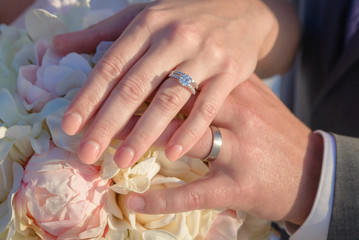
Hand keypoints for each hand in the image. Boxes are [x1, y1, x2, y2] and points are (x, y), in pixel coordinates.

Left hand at [53, 0, 297, 167]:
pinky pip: (208, 106)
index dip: (88, 97)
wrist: (242, 7)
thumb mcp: (144, 14)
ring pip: (169, 100)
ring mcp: (205, 55)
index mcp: (148, 24)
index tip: (69, 126)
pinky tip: (171, 154)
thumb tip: (56, 47)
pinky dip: (189, 131)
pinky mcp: (231, 71)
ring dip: (144, 133)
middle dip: (108, 123)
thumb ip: (101, 32)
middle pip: (135, 86)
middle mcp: (175, 38)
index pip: (111, 65)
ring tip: (122, 160)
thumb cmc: (186, 15)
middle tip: (87, 153)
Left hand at [123, 75, 323, 226]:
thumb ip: (216, 91)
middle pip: (180, 104)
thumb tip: (178, 83)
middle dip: (138, 109)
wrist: (312, 170)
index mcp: (237, 89)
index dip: (148, 81)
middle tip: (101, 116)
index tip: (116, 85)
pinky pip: (194, 192)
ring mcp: (238, 150)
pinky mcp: (238, 185)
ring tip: (110, 154)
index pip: (185, 78)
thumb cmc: (273, 135)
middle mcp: (237, 113)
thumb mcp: (250, 103)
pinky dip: (162, 198)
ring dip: (143, 146)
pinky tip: (135, 200)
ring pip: (184, 142)